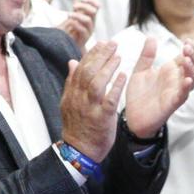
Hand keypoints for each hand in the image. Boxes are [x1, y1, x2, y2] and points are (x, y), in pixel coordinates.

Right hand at [58, 39, 124, 160]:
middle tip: (112, 44)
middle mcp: (79, 99)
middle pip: (88, 72)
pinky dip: (116, 87)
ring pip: (97, 83)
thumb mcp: (69, 103)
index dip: (91, 54)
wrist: (78, 151)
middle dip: (100, 56)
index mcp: (72, 93)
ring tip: (118, 56)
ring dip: (108, 68)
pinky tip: (124, 76)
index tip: (102, 42)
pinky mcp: (101, 118)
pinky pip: (109, 100)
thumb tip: (72, 61)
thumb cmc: (78, 126)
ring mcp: (90, 108)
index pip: (80, 68)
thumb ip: (72, 82)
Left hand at [59, 0, 100, 47]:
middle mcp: (91, 23)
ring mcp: (89, 31)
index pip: (96, 6)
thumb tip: (77, 0)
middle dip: (84, 7)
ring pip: (88, 20)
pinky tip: (70, 23)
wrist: (70, 45)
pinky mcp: (85, 39)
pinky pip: (83, 30)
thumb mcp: (74, 18)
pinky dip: (76, 25)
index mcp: (90, 17)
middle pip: (93, 11)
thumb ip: (76, 10)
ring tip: (68, 14)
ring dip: (77, 16)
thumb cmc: (71, 31)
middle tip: (74, 7)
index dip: (91, 1)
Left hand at [123, 40, 193, 139]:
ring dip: (192, 69)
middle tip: (187, 47)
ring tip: (186, 60)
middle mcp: (176, 81)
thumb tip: (151, 37)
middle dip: (193, 56)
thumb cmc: (139, 95)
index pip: (185, 57)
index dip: (189, 48)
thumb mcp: (140, 71)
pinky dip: (186, 88)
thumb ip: (146, 56)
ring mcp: (175, 92)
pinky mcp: (172, 104)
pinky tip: (186, 80)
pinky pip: (183, 95)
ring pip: (192, 80)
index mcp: (170, 71)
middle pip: (193, 67)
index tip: (186, 39)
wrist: (132, 117)